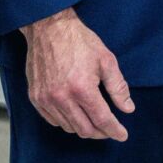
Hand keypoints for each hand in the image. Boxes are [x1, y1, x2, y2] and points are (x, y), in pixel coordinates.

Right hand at [19, 8, 133, 140]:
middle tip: (109, 129)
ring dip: (83, 128)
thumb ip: (118, 87)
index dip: (114, 130)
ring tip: (93, 120)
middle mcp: (61, 97)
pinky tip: (74, 114)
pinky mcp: (35, 97)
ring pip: (68, 127)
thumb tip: (128, 108)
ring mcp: (46, 99)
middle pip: (84, 129)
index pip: (101, 120)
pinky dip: (66, 121)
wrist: (48, 28)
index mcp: (82, 88)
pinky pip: (52, 120)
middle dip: (100, 133)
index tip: (122, 135)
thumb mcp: (106, 60)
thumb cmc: (79, 41)